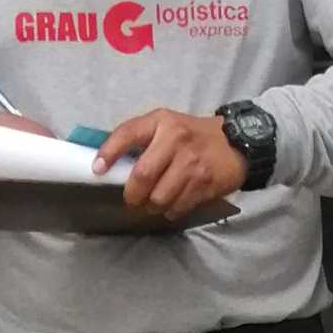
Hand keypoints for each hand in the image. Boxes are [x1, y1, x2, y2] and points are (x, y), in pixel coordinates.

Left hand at [95, 105, 247, 220]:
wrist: (235, 142)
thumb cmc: (193, 136)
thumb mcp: (168, 125)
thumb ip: (143, 138)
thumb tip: (111, 163)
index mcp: (161, 121)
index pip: (128, 134)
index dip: (109, 152)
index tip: (97, 170)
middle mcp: (175, 139)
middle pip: (142, 176)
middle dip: (132, 194)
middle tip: (132, 200)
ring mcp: (191, 163)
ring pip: (159, 197)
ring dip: (152, 206)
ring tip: (154, 202)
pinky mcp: (204, 183)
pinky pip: (177, 206)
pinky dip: (170, 210)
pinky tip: (173, 204)